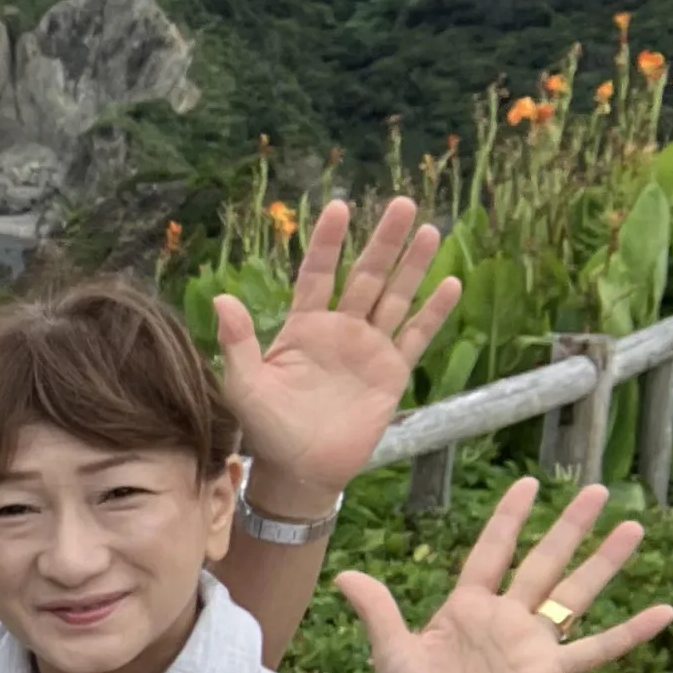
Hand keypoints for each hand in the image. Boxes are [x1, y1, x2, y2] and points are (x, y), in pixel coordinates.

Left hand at [215, 197, 461, 510]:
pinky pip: (416, 336)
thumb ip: (237, 341)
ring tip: (428, 230)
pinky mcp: (392, 372)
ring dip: (413, 265)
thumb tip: (222, 297)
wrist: (299, 469)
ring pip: (396, 298)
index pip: (318, 274)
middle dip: (383, 241)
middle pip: (366, 276)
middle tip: (400, 202)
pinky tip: (450, 284)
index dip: (328, 242)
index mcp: (303, 327)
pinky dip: (434, 312)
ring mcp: (369, 348)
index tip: (339, 206)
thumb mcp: (243, 384)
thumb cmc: (265, 427)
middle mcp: (340, 330)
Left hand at [339, 478, 672, 672]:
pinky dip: (631, 632)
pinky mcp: (550, 672)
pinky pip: (597, 648)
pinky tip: (664, 612)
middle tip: (598, 490)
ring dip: (604, 561)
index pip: (491, 552)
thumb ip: (377, 611)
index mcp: (467, 608)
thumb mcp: (392, 652)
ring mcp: (532, 643)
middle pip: (543, 561)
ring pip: (575, 592)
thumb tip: (343, 574)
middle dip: (569, 526)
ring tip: (633, 527)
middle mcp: (505, 618)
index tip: (527, 485)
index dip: (508, 519)